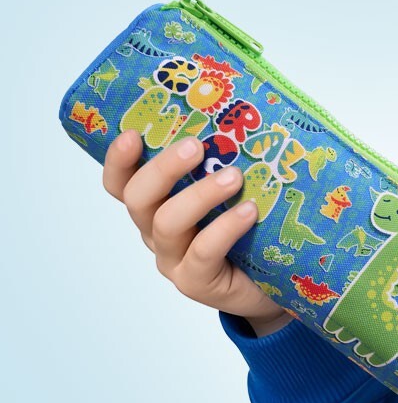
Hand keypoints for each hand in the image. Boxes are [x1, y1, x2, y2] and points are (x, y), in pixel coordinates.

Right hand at [102, 131, 295, 325]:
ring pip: (167, 223)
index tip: (133, 134)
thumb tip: (246, 119)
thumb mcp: (235, 191)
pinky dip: (225, 227)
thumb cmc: (252, 229)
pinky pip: (202, 252)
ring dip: (200, 195)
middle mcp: (157, 231)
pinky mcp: (196, 282)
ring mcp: (173, 259)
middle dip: (163, 168)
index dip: (119, 161)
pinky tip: (249, 211)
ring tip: (235, 177)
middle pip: (138, 198)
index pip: (122, 183)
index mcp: (158, 204)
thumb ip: (227, 162)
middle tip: (196, 146)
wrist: (273, 284)